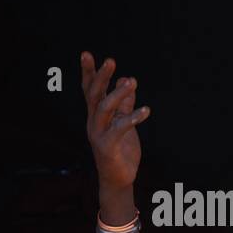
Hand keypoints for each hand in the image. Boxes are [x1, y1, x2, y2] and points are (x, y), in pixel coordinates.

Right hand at [81, 51, 149, 192]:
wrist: (118, 179)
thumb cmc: (120, 149)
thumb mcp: (123, 122)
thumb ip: (125, 103)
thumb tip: (127, 79)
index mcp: (96, 115)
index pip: (90, 90)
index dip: (88, 72)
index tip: (86, 54)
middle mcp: (93, 122)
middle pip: (94, 95)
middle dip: (101, 77)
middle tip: (111, 61)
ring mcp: (98, 135)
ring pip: (104, 109)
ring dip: (118, 94)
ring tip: (132, 81)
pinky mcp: (107, 147)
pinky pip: (118, 129)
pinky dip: (132, 118)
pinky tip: (146, 111)